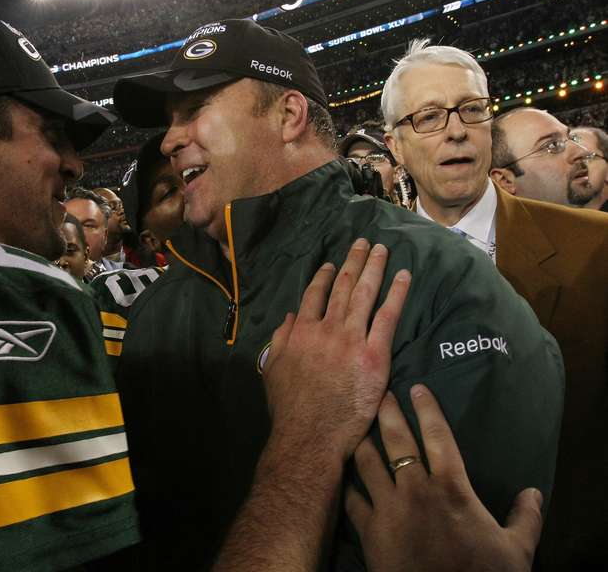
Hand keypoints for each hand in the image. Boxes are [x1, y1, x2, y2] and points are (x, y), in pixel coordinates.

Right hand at [212, 240, 410, 570]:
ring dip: (374, 267)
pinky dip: (396, 293)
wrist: (310, 433)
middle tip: (363, 243)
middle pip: (342, 287)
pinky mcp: (374, 353)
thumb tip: (289, 317)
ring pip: (365, 293)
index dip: (324, 277)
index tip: (332, 265)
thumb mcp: (272, 370)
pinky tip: (404, 276)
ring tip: (381, 250)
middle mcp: (325, 328)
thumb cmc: (289, 408)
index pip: (313, 295)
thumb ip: (281, 340)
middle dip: (353, 261)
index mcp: (299, 331)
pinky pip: (388, 316)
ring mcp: (351, 338)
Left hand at [346, 385, 542, 571]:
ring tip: (355, 425)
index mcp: (452, 488)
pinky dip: (346, 484)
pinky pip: (351, 499)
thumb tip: (534, 493)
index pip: (437, 436)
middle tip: (378, 393)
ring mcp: (388, 508)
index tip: (417, 387)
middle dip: (386, 412)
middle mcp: (416, 490)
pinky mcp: (368, 530)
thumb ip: (525, 518)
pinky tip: (342, 474)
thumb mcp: (516, 549)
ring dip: (361, 441)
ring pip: (366, 462)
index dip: (426, 409)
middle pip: (396, 440)